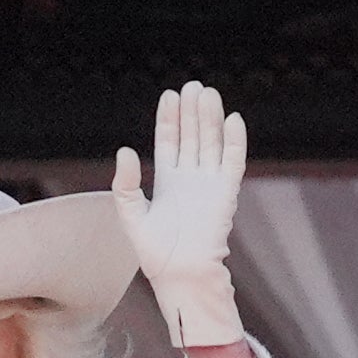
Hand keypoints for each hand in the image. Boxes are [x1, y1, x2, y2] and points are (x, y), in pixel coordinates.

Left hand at [112, 81, 245, 349]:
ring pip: (211, 143)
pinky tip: (232, 120)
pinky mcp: (226, 192)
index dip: (169, 119)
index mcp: (167, 181)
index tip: (169, 95)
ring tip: (207, 93)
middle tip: (191, 85)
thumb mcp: (131, 214)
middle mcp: (190, 178)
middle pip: (192, 136)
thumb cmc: (154, 250)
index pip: (169, 142)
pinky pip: (232, 162)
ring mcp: (209, 183)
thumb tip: (124, 150)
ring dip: (210, 119)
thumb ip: (126, 184)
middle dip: (191, 112)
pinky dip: (233, 141)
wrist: (179, 273)